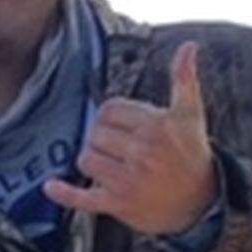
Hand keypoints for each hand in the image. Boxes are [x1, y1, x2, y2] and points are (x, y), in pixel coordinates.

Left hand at [44, 42, 215, 235]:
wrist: (201, 203)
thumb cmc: (192, 154)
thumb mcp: (191, 115)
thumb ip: (185, 79)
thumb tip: (188, 46)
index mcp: (156, 127)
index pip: (110, 110)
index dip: (112, 116)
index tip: (124, 126)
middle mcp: (142, 153)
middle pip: (95, 133)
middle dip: (103, 138)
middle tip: (121, 148)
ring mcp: (129, 181)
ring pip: (86, 159)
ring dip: (93, 160)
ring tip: (112, 164)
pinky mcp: (119, 204)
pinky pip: (83, 198)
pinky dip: (65, 193)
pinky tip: (50, 187)